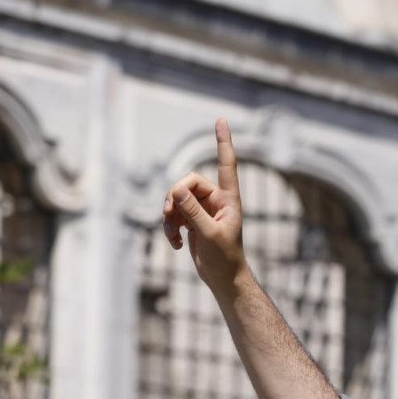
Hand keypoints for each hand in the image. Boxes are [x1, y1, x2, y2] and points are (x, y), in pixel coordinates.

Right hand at [161, 119, 246, 290]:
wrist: (223, 278)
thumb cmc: (224, 258)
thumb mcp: (209, 234)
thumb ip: (193, 211)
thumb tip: (177, 189)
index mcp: (228, 199)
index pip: (226, 165)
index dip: (223, 143)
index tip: (222, 120)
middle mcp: (216, 201)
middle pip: (187, 182)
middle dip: (173, 197)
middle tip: (168, 214)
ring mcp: (203, 210)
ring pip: (176, 199)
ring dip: (169, 216)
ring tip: (172, 235)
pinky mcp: (192, 221)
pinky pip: (173, 214)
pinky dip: (169, 227)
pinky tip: (175, 244)